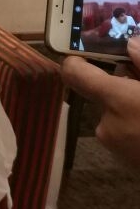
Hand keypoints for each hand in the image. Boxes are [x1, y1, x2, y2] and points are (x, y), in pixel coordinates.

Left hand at [62, 39, 139, 166]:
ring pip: (118, 113)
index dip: (77, 61)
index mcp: (117, 100)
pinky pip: (126, 132)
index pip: (75, 73)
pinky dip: (139, 124)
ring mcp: (116, 148)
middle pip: (104, 93)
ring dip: (135, 106)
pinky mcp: (127, 162)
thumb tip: (130, 45)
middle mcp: (108, 124)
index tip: (86, 53)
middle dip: (125, 84)